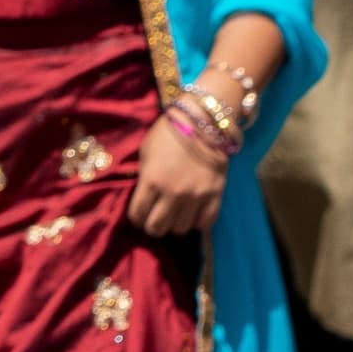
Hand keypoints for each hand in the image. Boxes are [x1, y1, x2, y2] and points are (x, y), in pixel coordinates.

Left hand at [127, 116, 228, 236]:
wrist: (205, 122)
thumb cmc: (170, 134)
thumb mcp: (146, 153)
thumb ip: (144, 177)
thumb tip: (142, 196)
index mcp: (152, 181)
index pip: (138, 215)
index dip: (136, 218)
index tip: (139, 215)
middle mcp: (173, 192)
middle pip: (157, 227)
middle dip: (153, 226)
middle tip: (155, 218)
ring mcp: (196, 195)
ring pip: (180, 229)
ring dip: (175, 225)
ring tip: (175, 215)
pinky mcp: (216, 194)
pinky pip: (205, 223)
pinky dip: (197, 223)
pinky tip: (193, 214)